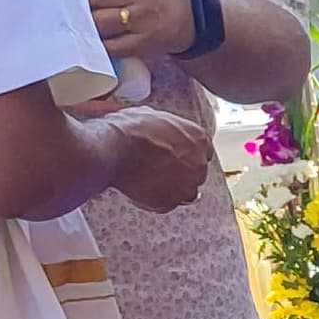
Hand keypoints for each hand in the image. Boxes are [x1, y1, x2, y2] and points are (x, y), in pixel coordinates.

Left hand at [80, 0, 193, 56]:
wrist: (185, 16)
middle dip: (75, 0)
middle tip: (61, 3)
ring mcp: (145, 16)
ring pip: (99, 21)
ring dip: (83, 23)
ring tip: (74, 21)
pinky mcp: (144, 41)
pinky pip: (110, 45)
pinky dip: (96, 43)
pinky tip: (90, 39)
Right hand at [96, 105, 214, 212]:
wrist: (115, 149)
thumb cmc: (130, 129)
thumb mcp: (151, 115)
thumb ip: (164, 126)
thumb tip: (156, 126)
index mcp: (198, 138)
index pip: (203, 151)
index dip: (187, 155)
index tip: (176, 157)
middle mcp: (199, 163)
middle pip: (196, 173)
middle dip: (181, 173)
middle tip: (159, 169)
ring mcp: (187, 185)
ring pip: (185, 192)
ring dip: (172, 188)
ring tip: (151, 181)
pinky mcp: (171, 202)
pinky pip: (167, 204)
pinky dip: (156, 200)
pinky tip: (142, 189)